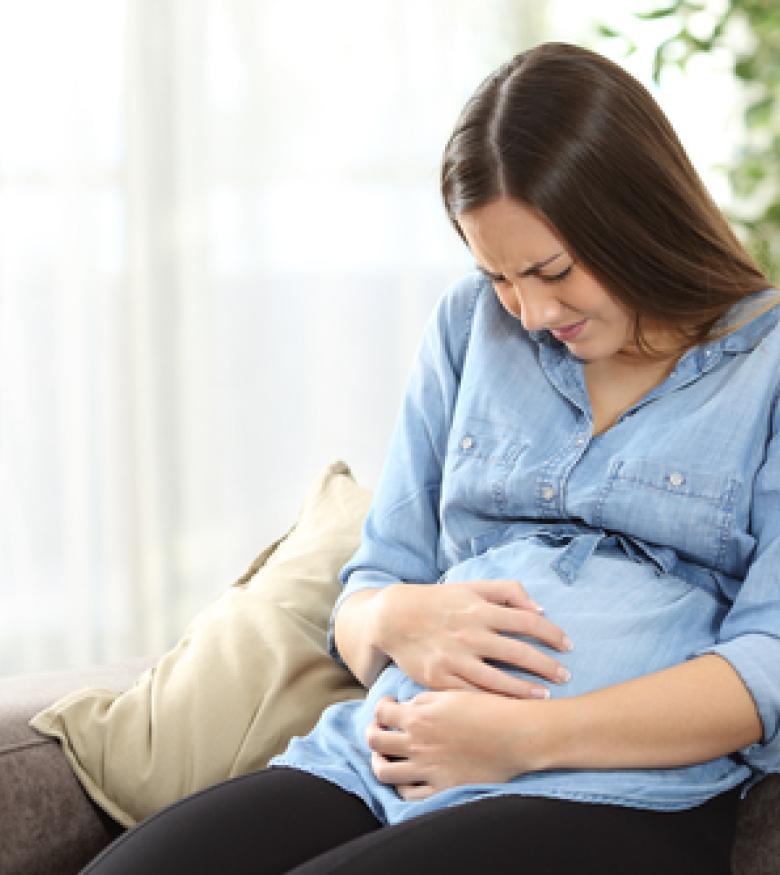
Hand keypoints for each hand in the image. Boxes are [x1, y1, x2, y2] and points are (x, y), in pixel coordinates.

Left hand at [366, 691, 547, 799]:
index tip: (389, 706)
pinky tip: (406, 777)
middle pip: (375, 741)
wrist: (515, 735)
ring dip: (379, 761)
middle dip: (372, 732)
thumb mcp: (452, 694)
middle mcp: (417, 743)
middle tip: (380, 729)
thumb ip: (424, 701)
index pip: (381, 712)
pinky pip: (409, 794)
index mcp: (419, 716)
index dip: (381, 707)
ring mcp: (427, 769)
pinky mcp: (442, 788)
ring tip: (386, 755)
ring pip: (384, 771)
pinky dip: (402, 786)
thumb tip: (407, 708)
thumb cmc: (487, 709)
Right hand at [374, 579, 571, 698]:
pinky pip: (474, 695)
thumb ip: (508, 591)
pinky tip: (511, 708)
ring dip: (527, 691)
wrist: (393, 618)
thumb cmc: (438, 601)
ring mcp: (454, 659)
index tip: (568, 646)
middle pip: (519, 653)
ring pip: (499, 680)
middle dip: (548, 667)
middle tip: (565, 676)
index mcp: (479, 608)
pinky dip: (495, 702)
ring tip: (545, 697)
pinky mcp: (439, 680)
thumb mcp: (471, 586)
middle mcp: (469, 633)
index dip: (552, 634)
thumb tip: (540, 610)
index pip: (527, 622)